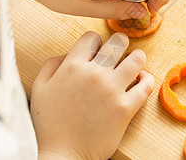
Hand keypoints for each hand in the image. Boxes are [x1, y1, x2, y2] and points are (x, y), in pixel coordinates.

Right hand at [31, 31, 154, 159]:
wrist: (63, 155)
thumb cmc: (49, 123)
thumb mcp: (39, 87)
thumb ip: (52, 64)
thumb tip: (69, 53)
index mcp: (72, 66)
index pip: (92, 37)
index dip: (96, 41)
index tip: (97, 50)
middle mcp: (94, 74)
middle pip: (118, 43)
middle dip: (120, 42)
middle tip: (120, 49)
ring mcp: (112, 91)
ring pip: (137, 59)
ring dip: (137, 58)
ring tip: (134, 63)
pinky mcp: (125, 109)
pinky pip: (146, 85)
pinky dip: (147, 79)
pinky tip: (141, 81)